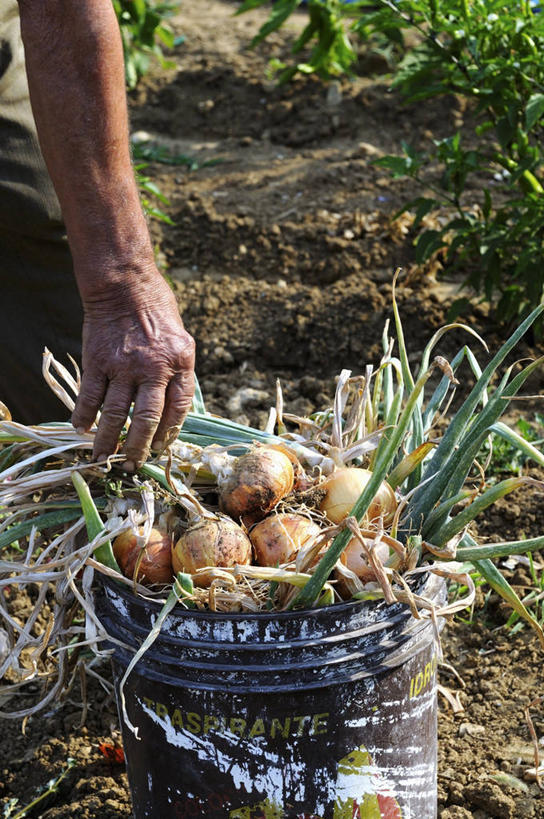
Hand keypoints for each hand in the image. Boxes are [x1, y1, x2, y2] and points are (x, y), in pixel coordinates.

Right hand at [72, 273, 194, 469]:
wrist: (124, 284)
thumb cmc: (157, 311)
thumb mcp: (181, 340)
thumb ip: (177, 372)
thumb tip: (172, 409)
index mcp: (180, 363)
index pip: (178, 409)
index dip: (169, 434)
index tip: (161, 448)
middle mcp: (153, 368)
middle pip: (147, 420)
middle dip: (139, 448)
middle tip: (132, 465)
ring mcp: (124, 366)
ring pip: (116, 413)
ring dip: (108, 440)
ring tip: (103, 458)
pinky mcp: (98, 361)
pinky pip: (91, 396)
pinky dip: (84, 416)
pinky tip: (81, 429)